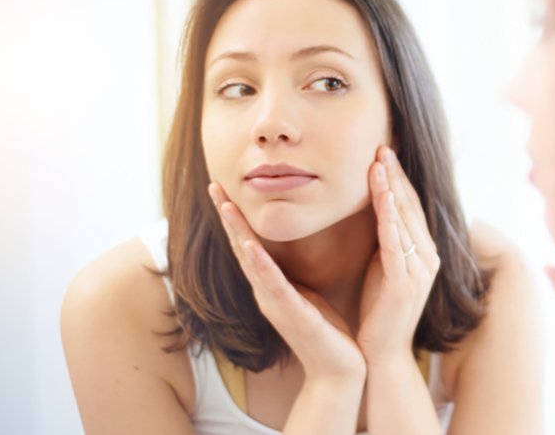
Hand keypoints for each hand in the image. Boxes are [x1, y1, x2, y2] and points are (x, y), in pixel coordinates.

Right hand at [207, 183, 366, 382]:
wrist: (341, 371)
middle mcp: (268, 293)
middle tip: (213, 183)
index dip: (236, 216)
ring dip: (236, 233)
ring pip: (251, 262)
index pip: (250, 243)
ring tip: (224, 205)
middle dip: (227, 216)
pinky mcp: (293, 316)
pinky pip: (274, 286)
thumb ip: (295, 272)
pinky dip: (260, 265)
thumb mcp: (309, 293)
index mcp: (273, 286)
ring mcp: (276, 305)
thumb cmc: (328, 331)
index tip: (224, 185)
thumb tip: (295, 244)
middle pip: (242, 247)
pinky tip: (249, 246)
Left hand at [356, 146, 440, 365]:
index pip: (411, 207)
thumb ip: (386, 241)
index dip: (398, 180)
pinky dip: (390, 217)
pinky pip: (396, 242)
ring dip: (391, 189)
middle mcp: (428, 258)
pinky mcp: (405, 283)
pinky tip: (383, 196)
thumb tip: (378, 210)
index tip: (383, 153)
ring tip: (379, 162)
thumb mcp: (383, 268)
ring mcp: (420, 271)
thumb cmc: (377, 312)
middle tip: (381, 146)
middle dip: (395, 176)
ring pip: (405, 220)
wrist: (380, 355)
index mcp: (423, 253)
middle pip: (411, 207)